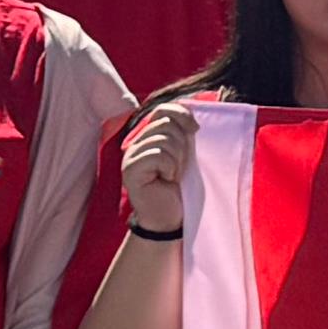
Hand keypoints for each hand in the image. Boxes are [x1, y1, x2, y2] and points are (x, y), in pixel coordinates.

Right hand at [119, 93, 202, 228]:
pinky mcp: (130, 170)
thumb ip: (186, 133)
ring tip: (173, 175)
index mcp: (149, 136)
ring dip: (177, 160)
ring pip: (163, 139)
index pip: (163, 110)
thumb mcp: (187, 155)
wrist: (171, 219)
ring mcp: (130, 156)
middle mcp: (136, 142)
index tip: (197, 130)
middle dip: (182, 145)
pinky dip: (169, 168)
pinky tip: (166, 180)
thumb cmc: (181, 188)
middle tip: (180, 167)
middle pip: (165, 123)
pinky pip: (157, 154)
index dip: (182, 114)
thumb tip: (196, 115)